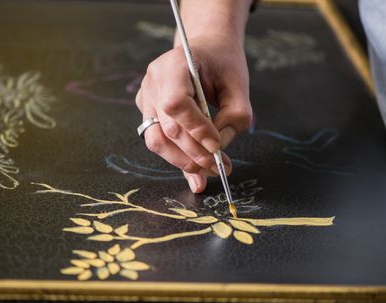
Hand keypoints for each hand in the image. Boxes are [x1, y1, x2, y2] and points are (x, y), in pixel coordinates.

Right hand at [136, 33, 251, 192]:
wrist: (207, 49)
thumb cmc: (222, 63)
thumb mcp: (239, 85)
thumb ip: (235, 116)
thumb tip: (218, 149)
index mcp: (174, 64)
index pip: (176, 103)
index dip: (196, 129)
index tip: (217, 146)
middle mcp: (153, 81)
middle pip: (166, 128)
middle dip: (194, 154)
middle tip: (219, 167)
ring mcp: (146, 96)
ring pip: (155, 140)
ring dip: (182, 161)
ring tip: (208, 170)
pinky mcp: (146, 110)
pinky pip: (157, 139)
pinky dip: (178, 155)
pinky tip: (196, 164)